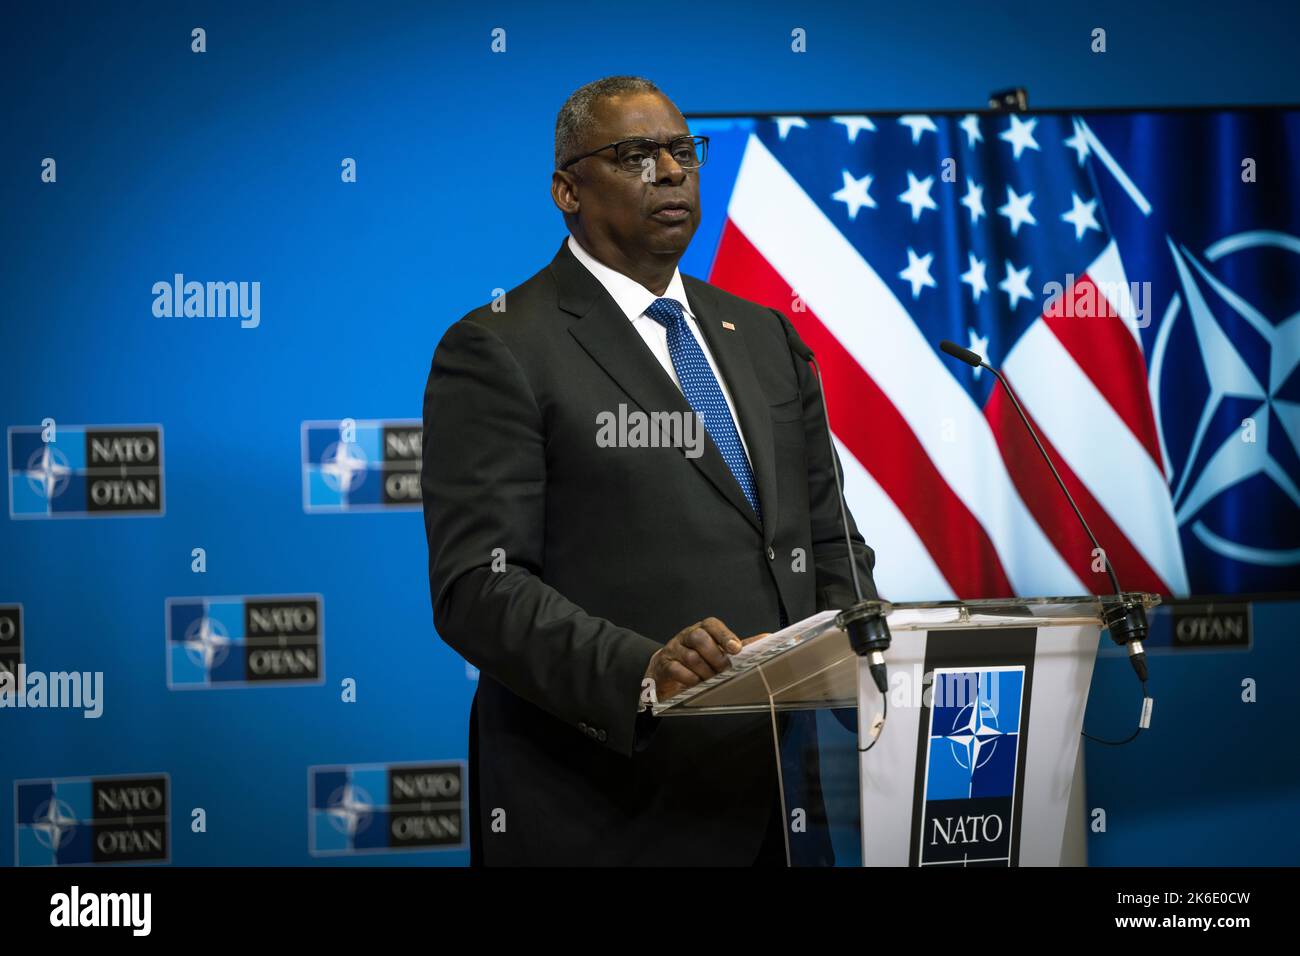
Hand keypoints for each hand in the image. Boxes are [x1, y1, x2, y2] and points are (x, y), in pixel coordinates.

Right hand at [645, 618, 764, 702]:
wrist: (666, 668)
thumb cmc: (698, 657)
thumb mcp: (718, 650)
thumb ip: (740, 645)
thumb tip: (767, 638)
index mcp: (703, 629)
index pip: (712, 625)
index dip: (724, 635)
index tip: (736, 649)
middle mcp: (687, 636)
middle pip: (699, 638)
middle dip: (715, 656)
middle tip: (724, 669)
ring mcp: (674, 649)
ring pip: (690, 657)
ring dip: (705, 672)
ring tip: (711, 679)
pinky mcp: (665, 664)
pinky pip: (677, 670)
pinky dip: (690, 679)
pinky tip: (696, 683)